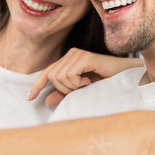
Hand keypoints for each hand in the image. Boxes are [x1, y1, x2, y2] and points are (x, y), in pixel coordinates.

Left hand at [28, 49, 143, 105]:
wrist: (125, 77)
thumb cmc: (106, 83)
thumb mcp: (82, 91)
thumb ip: (65, 94)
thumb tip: (47, 100)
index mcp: (68, 60)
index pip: (47, 72)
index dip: (37, 85)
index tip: (29, 98)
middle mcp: (71, 54)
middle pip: (53, 77)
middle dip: (64, 89)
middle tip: (80, 89)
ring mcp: (77, 54)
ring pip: (60, 77)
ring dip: (72, 87)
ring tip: (86, 85)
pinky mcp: (85, 57)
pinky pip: (70, 74)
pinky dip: (77, 83)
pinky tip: (89, 81)